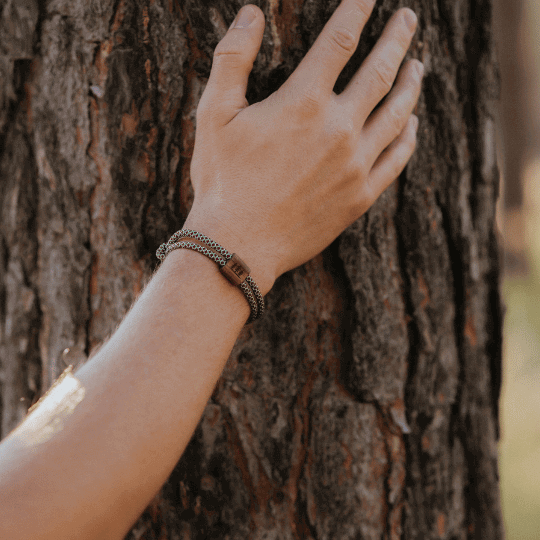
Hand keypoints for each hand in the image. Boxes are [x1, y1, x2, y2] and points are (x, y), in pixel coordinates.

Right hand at [184, 0, 422, 295]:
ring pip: (397, 114)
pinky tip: (413, 124)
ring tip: (420, 65)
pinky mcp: (361, 197)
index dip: (357, 10)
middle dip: (396, 39)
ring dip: (411, 84)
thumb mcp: (213, 115)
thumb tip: (250, 13)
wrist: (239, 246)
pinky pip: (396, 159)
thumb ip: (232, 58)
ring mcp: (355, 165)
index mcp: (303, 102)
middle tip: (408, 18)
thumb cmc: (223, 182)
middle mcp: (339, 129)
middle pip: (380, 71)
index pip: (340, 40)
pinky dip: (409, 137)